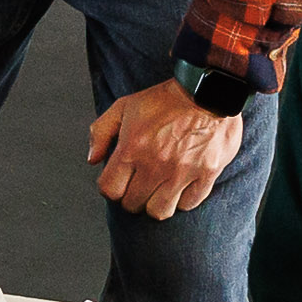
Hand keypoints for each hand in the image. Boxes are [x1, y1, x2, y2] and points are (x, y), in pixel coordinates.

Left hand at [85, 80, 243, 220]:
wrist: (209, 89)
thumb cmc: (166, 99)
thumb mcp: (125, 106)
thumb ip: (101, 132)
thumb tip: (92, 159)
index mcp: (132, 148)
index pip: (110, 190)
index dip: (111, 188)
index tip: (120, 182)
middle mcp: (155, 164)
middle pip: (133, 204)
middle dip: (132, 197)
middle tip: (140, 185)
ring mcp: (181, 172)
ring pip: (159, 212)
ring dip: (156, 204)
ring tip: (159, 191)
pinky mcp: (206, 174)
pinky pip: (188, 204)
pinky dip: (182, 200)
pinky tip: (181, 186)